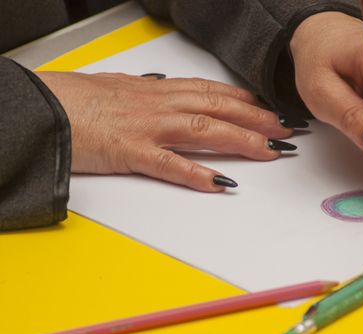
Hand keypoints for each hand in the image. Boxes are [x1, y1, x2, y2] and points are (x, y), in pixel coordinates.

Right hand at [36, 71, 294, 191]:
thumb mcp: (121, 89)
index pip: (213, 92)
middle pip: (218, 109)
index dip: (246, 102)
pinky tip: (221, 183)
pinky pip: (170, 164)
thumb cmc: (79, 99)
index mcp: (158, 91)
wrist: (43, 108)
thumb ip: (147, 92)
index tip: (270, 110)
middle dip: (257, 120)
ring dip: (241, 141)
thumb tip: (166, 89)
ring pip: (205, 130)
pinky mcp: (130, 152)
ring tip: (270, 152)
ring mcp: (148, 128)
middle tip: (285, 131)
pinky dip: (197, 174)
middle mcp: (160, 105)